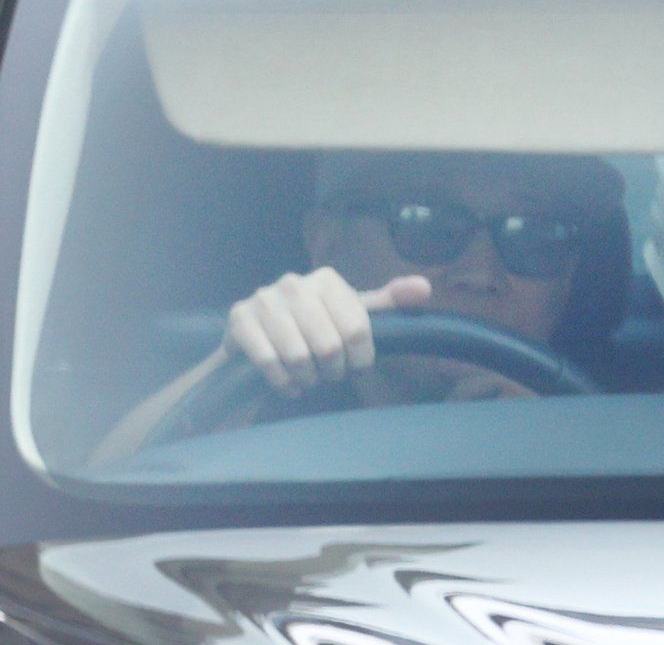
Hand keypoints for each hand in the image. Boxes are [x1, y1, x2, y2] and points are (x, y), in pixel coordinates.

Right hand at [224, 267, 430, 396]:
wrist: (257, 333)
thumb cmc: (315, 324)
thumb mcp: (352, 313)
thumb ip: (388, 303)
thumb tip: (424, 287)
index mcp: (327, 279)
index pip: (358, 329)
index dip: (360, 359)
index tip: (355, 367)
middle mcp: (294, 282)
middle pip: (329, 346)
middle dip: (332, 371)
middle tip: (329, 374)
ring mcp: (264, 299)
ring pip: (299, 356)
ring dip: (307, 378)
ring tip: (308, 378)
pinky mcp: (239, 318)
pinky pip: (268, 362)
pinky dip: (283, 382)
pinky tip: (288, 383)